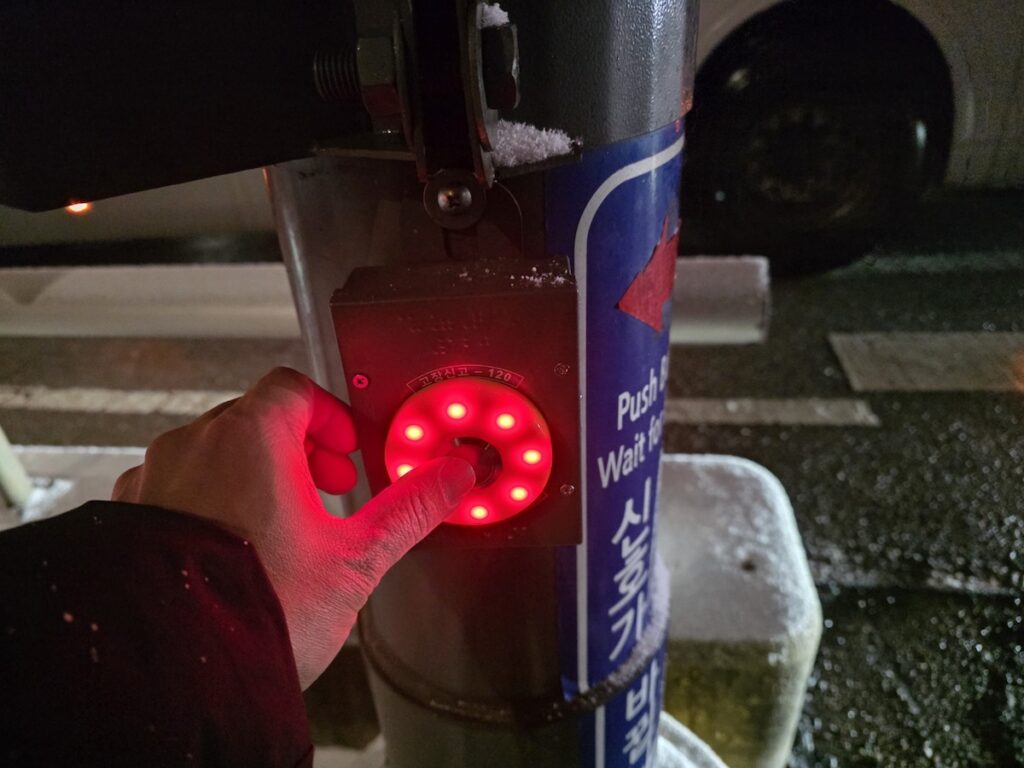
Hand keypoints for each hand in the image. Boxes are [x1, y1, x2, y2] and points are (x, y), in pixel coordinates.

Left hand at [113, 367, 474, 688]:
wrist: (181, 674)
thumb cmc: (262, 612)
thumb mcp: (356, 558)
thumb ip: (410, 508)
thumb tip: (450, 477)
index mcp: (251, 437)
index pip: (295, 389)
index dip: (331, 417)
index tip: (349, 450)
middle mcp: (194, 446)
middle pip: (255, 419)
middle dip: (299, 449)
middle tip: (327, 490)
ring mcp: (155, 479)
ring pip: (213, 454)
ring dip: (252, 475)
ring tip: (280, 527)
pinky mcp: (129, 517)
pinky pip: (175, 488)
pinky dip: (208, 502)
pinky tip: (232, 549)